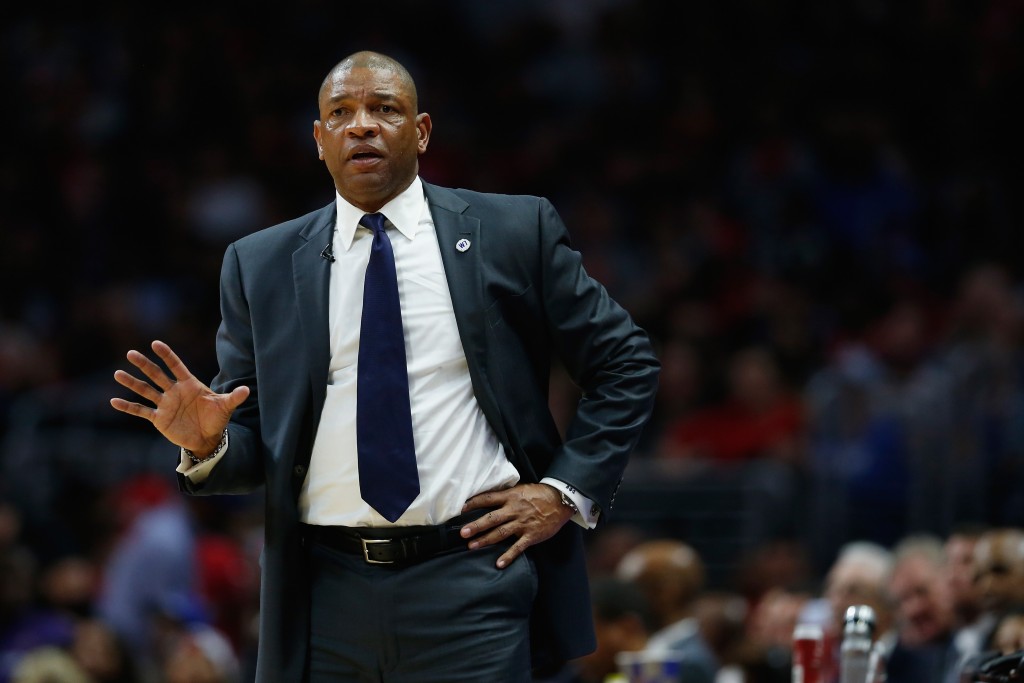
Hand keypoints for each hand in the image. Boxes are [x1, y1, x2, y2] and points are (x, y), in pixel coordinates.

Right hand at [110, 340, 248, 455]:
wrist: (208, 438)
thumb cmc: (216, 419)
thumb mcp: (225, 407)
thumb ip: (233, 397)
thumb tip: (246, 390)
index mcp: (189, 385)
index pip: (176, 366)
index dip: (167, 355)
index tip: (155, 344)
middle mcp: (174, 391)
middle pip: (157, 375)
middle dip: (145, 364)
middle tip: (131, 353)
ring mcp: (165, 404)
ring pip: (146, 390)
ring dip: (132, 383)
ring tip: (118, 373)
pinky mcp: (159, 418)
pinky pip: (141, 411)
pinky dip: (128, 407)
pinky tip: (114, 401)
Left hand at [460, 483, 573, 568]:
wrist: (560, 501)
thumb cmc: (539, 494)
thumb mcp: (520, 489)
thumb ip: (506, 495)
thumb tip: (488, 498)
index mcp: (510, 497)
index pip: (488, 499)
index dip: (474, 503)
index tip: (461, 510)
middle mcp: (514, 510)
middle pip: (491, 518)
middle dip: (476, 526)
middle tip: (462, 532)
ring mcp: (522, 524)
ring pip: (501, 533)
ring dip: (486, 540)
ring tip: (472, 546)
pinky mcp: (531, 535)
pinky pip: (518, 547)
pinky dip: (508, 556)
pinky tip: (499, 564)